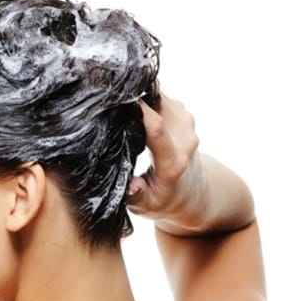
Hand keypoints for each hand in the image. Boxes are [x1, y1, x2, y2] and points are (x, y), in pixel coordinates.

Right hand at [127, 94, 207, 231]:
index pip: (157, 128)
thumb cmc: (163, 200)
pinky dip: (146, 95)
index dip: (139, 110)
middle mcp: (184, 139)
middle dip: (135, 96)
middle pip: (159, 105)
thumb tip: (131, 185)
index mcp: (173, 162)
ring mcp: (186, 124)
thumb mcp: (147, 206)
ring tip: (117, 99)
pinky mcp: (183, 114)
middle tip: (108, 97)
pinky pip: (162, 96)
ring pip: (161, 97)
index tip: (116, 100)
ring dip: (140, 94)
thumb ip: (137, 196)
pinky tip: (131, 102)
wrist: (192, 193)